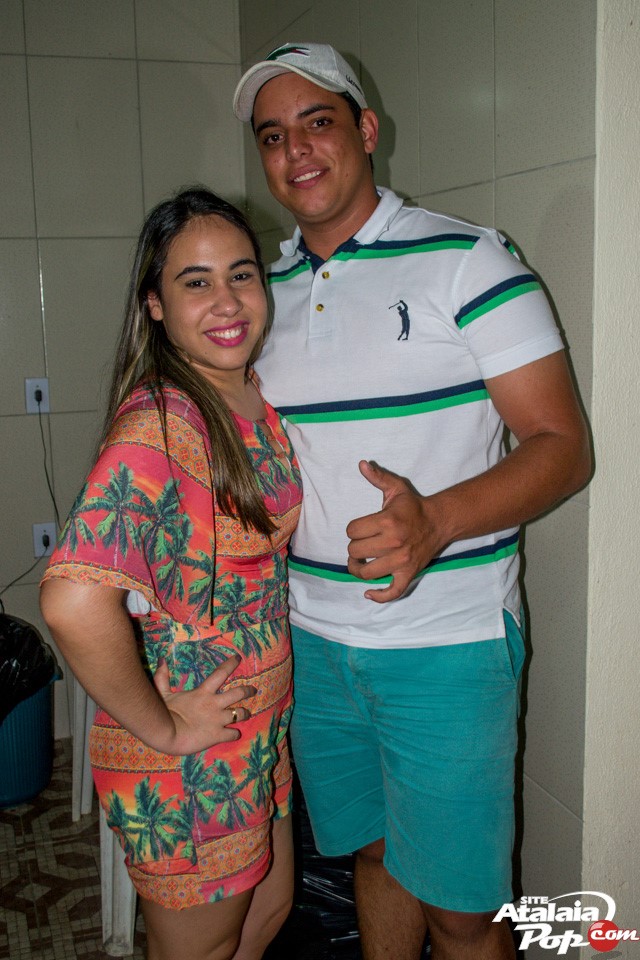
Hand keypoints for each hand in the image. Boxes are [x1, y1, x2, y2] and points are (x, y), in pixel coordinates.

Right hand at [153, 655, 256, 754]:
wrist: (167, 734)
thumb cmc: (164, 712)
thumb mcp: (163, 692)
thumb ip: (163, 677)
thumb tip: (161, 659)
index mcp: (204, 692)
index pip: (221, 673)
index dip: (231, 664)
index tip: (238, 658)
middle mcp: (215, 704)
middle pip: (238, 693)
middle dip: (248, 691)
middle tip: (253, 690)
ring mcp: (218, 720)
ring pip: (241, 714)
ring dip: (245, 713)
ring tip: (247, 713)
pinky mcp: (218, 735)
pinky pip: (233, 734)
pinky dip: (235, 734)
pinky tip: (235, 734)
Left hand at [346, 460, 442, 602]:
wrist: (439, 522)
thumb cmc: (413, 506)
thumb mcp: (396, 489)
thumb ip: (378, 477)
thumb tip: (362, 464)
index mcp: (387, 521)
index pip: (352, 531)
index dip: (352, 529)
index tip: (360, 528)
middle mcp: (394, 543)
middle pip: (355, 552)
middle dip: (355, 548)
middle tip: (362, 544)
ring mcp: (401, 561)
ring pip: (366, 572)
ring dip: (358, 569)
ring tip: (359, 563)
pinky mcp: (408, 573)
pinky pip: (393, 592)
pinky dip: (379, 596)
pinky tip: (368, 594)